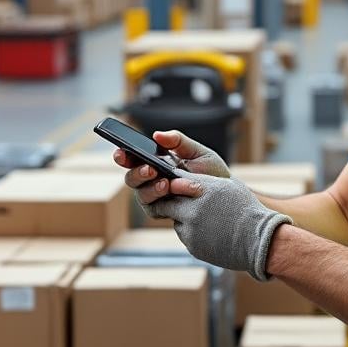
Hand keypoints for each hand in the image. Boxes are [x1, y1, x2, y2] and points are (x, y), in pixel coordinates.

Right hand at [113, 130, 229, 216]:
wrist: (226, 195)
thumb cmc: (211, 173)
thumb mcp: (198, 152)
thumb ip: (179, 142)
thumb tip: (157, 135)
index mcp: (156, 162)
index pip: (133, 159)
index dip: (123, 155)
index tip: (121, 152)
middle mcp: (151, 180)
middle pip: (131, 178)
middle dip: (138, 173)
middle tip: (150, 168)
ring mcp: (156, 197)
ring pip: (141, 194)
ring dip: (153, 187)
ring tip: (167, 182)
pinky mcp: (162, 211)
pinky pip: (154, 208)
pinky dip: (162, 199)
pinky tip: (172, 191)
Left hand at [151, 170, 291, 280]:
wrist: (259, 239)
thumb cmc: (246, 209)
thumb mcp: (227, 186)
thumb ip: (202, 181)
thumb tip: (180, 178)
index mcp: (201, 189)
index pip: (171, 182)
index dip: (169, 184)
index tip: (169, 185)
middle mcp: (192, 208)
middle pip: (165, 203)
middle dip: (168, 203)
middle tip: (176, 202)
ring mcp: (191, 229)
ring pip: (176, 220)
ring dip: (184, 219)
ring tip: (207, 219)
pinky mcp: (192, 245)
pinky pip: (185, 235)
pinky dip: (193, 233)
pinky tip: (211, 231)